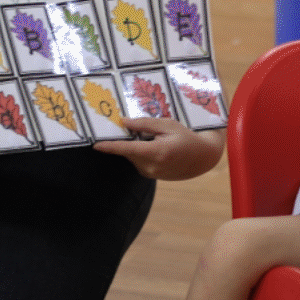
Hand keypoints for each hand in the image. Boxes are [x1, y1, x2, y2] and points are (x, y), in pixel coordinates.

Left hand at [93, 118, 223, 179]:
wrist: (203, 157)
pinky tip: (156, 147)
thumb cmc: (187, 137)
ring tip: (154, 139)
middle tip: (137, 130)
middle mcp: (151, 166)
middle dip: (128, 141)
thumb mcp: (167, 125)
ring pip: (133, 157)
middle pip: (129, 152)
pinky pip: (139, 162)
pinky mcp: (152, 176)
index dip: (110, 147)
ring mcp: (152, 174)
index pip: (127, 149)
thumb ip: (144, 124)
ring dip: (137, 147)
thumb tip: (124, 123)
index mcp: (156, 152)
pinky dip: (142, 153)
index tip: (96, 145)